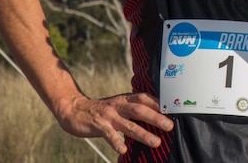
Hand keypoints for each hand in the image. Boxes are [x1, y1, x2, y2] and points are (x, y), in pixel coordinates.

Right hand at [56, 92, 172, 154]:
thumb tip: (156, 116)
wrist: (74, 109)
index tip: (173, 109)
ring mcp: (109, 116)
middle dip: (156, 118)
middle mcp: (119, 105)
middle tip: (170, 126)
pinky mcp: (98, 126)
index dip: (159, 103)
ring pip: (128, 124)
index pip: (145, 98)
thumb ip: (134, 109)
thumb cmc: (102, 110)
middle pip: (140, 110)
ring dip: (143, 133)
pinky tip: (123, 149)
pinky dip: (116, 142)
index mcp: (125, 99)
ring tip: (156, 141)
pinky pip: (108, 135)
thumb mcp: (119, 105)